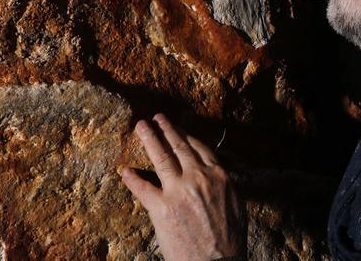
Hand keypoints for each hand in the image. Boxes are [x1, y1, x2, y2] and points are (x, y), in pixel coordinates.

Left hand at [120, 113, 246, 260]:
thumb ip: (224, 186)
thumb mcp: (236, 206)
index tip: (177, 126)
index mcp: (218, 176)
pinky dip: (131, 178)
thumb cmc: (230, 241)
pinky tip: (124, 171)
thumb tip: (218, 176)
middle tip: (156, 117)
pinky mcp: (161, 208)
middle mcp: (198, 177)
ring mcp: (178, 191)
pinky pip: (142, 188)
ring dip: (149, 138)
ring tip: (141, 126)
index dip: (185, 135)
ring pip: (161, 156)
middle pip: (178, 146)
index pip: (198, 148)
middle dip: (166, 129)